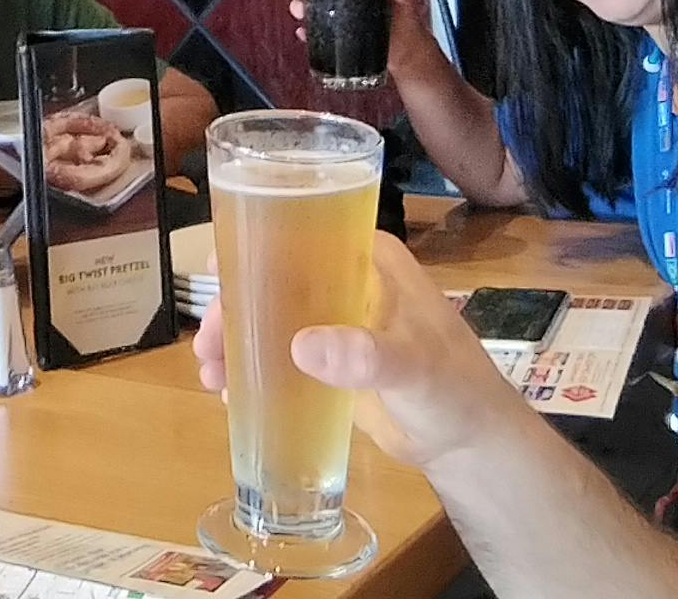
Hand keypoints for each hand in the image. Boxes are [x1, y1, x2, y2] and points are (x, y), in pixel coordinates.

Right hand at [194, 233, 525, 470]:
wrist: (471, 445)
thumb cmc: (454, 388)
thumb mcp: (413, 366)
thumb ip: (365, 354)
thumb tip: (302, 346)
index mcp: (368, 259)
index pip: (304, 231)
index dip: (255, 242)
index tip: (216, 266)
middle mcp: (345, 281)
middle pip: (274, 277)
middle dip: (234, 306)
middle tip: (206, 342)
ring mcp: (335, 323)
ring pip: (270, 317)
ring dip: (235, 339)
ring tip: (210, 373)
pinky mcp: (329, 364)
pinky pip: (279, 355)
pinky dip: (251, 368)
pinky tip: (227, 391)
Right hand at [286, 0, 432, 69]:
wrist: (410, 59)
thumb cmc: (413, 32)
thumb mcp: (411, 11)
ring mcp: (352, 11)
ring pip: (324, 2)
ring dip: (307, 4)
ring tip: (298, 8)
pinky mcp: (346, 30)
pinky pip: (325, 25)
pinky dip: (312, 27)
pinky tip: (305, 30)